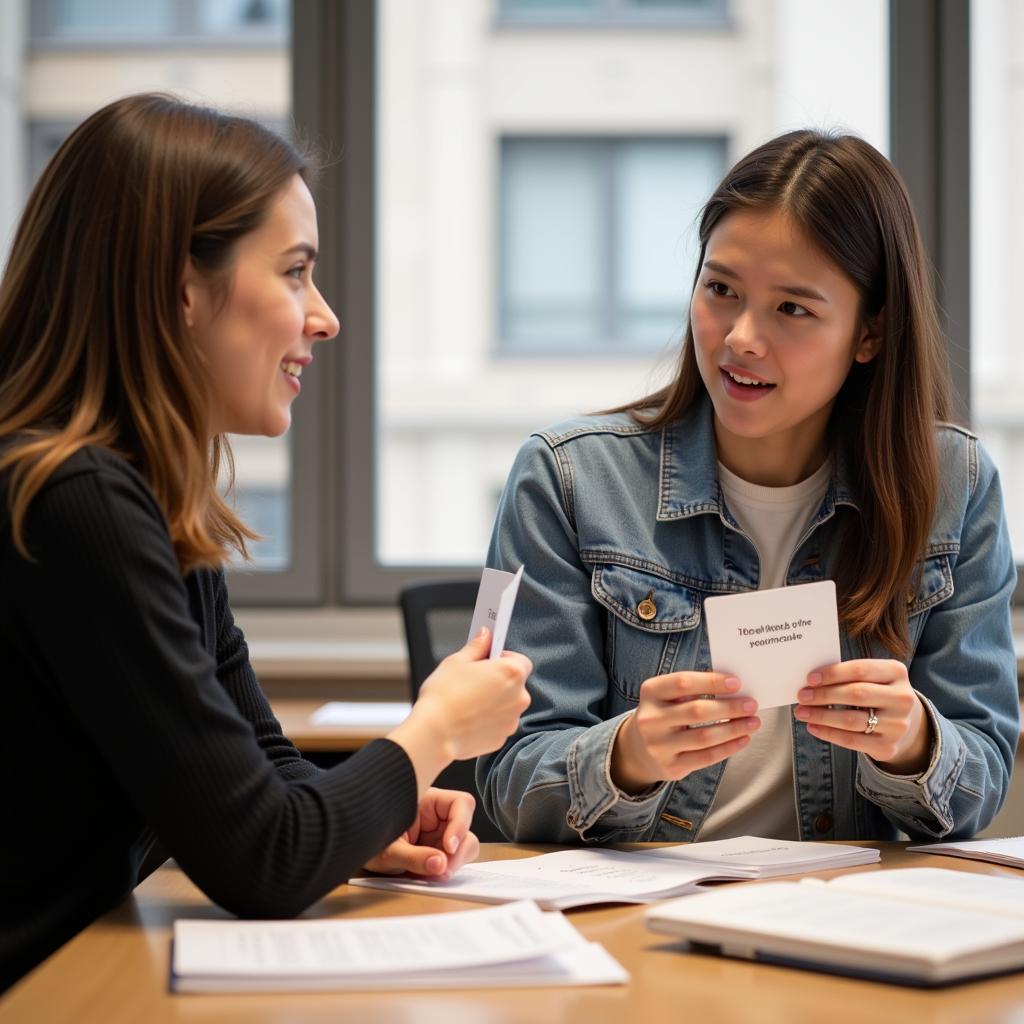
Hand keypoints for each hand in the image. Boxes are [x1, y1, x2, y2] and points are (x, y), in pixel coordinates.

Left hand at [363, 788, 480, 880]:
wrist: (353, 852)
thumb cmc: (368, 840)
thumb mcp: (388, 850)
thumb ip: (414, 857)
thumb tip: (441, 864)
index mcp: (427, 801)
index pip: (461, 803)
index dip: (461, 824)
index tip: (448, 848)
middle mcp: (437, 816)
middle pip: (466, 828)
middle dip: (458, 852)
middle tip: (442, 870)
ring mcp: (439, 835)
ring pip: (464, 846)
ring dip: (453, 863)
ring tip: (432, 876)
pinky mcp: (437, 852)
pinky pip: (452, 860)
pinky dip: (444, 870)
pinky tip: (427, 876)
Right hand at [388, 628, 531, 794]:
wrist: (434, 734)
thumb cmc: (444, 696)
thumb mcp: (457, 661)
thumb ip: (476, 647)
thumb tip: (484, 636)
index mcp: (512, 673)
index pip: (520, 660)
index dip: (503, 658)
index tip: (487, 659)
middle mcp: (519, 697)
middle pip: (514, 683)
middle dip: (497, 680)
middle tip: (474, 679)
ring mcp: (511, 720)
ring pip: (506, 704)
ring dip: (494, 700)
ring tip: (468, 700)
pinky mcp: (501, 738)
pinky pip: (498, 723)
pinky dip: (487, 719)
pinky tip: (467, 717)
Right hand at [611, 671, 760, 793]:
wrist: (638, 748)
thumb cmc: (664, 714)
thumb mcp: (666, 696)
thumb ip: (692, 689)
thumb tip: (734, 690)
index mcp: (651, 692)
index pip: (683, 683)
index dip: (711, 682)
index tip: (736, 683)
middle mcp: (651, 719)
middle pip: (697, 711)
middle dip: (729, 707)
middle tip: (751, 705)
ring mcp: (659, 745)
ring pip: (704, 737)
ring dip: (734, 728)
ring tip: (753, 722)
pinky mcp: (671, 766)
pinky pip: (706, 757)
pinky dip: (729, 748)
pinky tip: (743, 739)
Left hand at [794, 659, 931, 773]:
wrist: (905, 723)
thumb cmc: (877, 693)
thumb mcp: (873, 678)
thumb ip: (849, 675)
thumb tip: (811, 682)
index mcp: (896, 672)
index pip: (860, 670)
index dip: (833, 674)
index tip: (810, 679)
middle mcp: (902, 698)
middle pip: (856, 694)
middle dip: (824, 695)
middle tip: (802, 696)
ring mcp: (897, 724)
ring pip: (851, 719)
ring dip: (821, 716)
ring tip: (802, 712)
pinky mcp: (888, 746)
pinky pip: (851, 740)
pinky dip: (828, 733)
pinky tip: (813, 727)